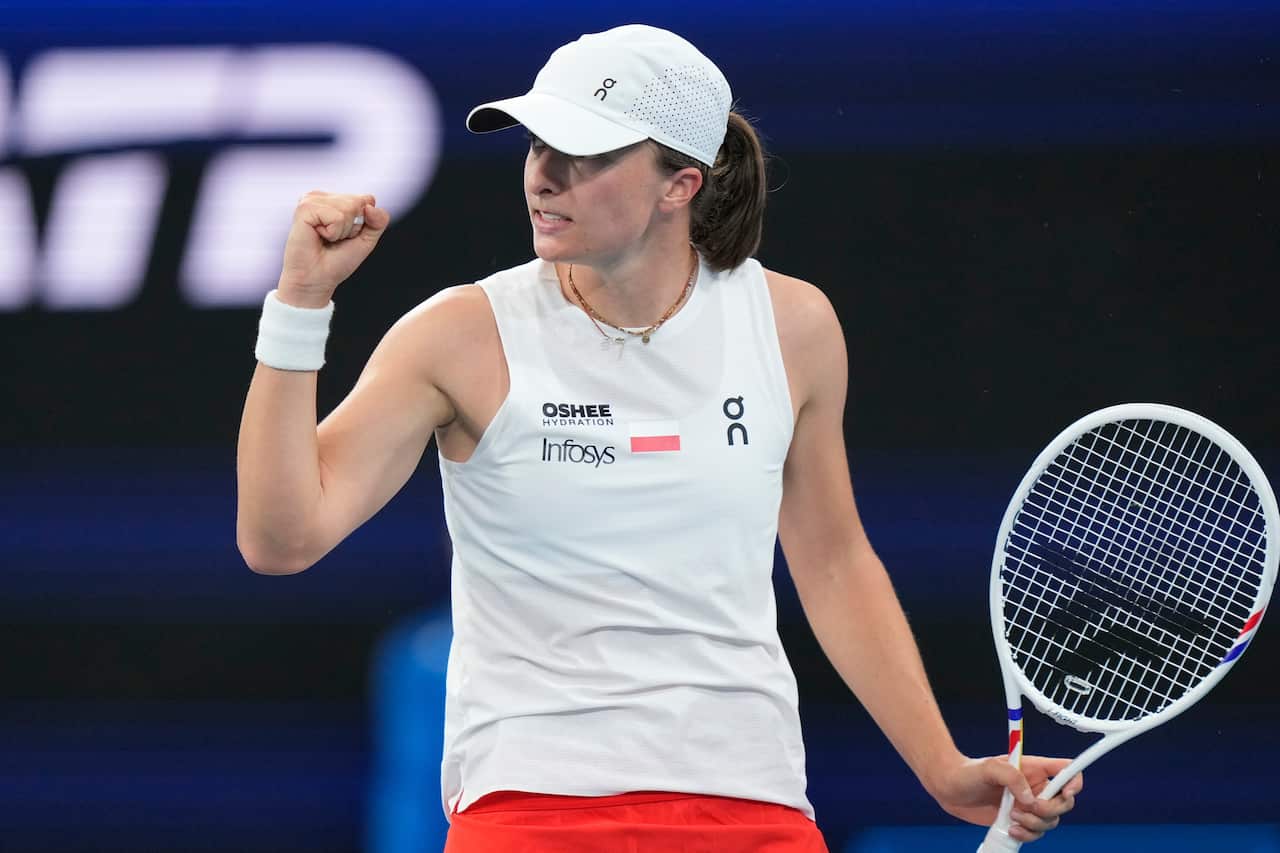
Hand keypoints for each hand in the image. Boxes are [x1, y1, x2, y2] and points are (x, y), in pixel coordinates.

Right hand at [277, 191, 391, 306]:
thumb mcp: (366, 240)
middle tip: (334, 239)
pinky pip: (337, 217)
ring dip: (342, 231)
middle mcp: (323, 197)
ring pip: (349, 208)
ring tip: (326, 238)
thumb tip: (371, 206)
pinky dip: (333, 233)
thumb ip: (378, 222)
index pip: (367, 200)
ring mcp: (312, 200)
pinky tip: (318, 236)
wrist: (316, 279)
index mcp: (335, 200)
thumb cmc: (337, 261)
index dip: (363, 223)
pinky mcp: (305, 208)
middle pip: (359, 202)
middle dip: (352, 227)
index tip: (347, 236)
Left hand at [931, 754, 1082, 843]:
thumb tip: (1030, 799)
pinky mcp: (1019, 821)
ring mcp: (1027, 806)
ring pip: (1050, 822)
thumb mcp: (989, 768)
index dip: (1074, 781)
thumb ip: (1012, 777)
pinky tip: (1011, 829)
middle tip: (1028, 807)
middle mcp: (1035, 787)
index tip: (1065, 792)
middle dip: (1050, 809)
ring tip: (1012, 817)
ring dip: (1036, 824)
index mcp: (1033, 769)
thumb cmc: (967, 772)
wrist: (949, 788)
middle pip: (1064, 803)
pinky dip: (1028, 835)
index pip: (1066, 771)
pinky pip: (1036, 834)